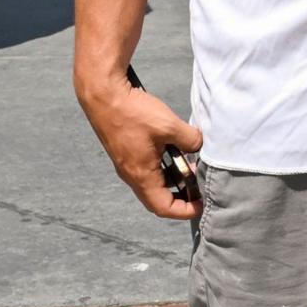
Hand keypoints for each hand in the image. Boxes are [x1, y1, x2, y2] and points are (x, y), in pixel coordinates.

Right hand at [78, 76, 204, 220]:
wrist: (104, 95)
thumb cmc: (133, 112)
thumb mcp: (170, 126)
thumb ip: (191, 140)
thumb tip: (199, 146)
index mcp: (141, 175)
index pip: (162, 208)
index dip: (185, 211)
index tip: (201, 205)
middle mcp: (131, 174)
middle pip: (158, 198)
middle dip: (181, 197)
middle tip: (200, 187)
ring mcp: (127, 163)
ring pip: (153, 182)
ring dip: (173, 179)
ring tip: (193, 167)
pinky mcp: (126, 151)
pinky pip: (148, 168)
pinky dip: (165, 166)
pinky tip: (178, 150)